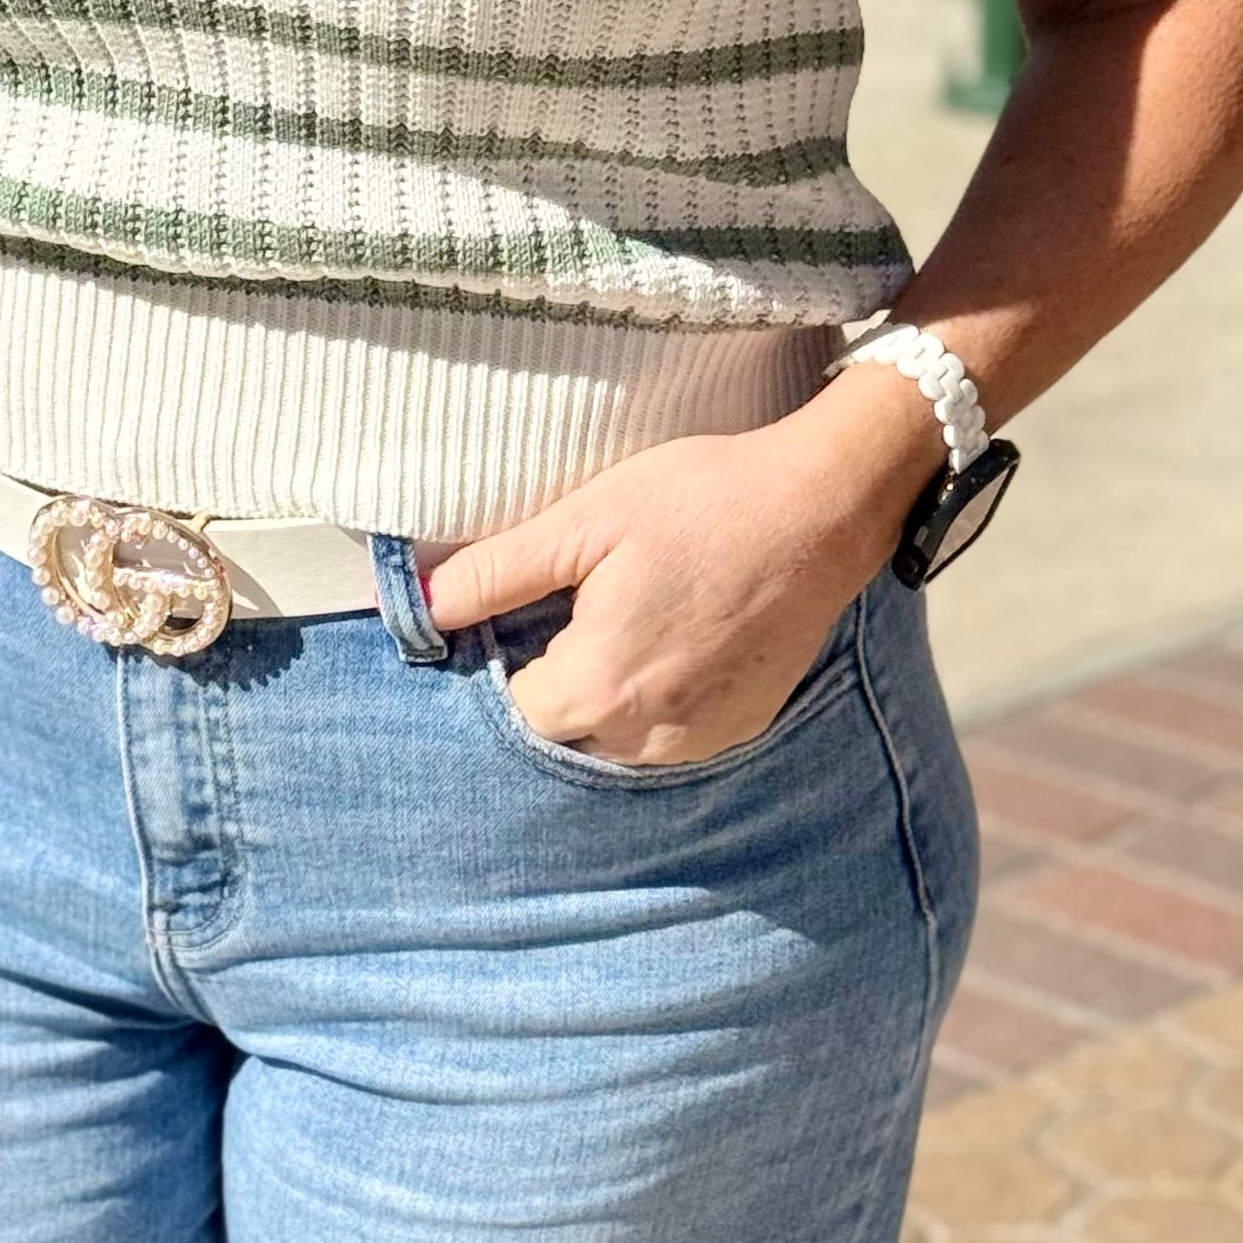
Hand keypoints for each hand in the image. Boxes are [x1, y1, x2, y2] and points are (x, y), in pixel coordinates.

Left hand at [422, 377, 931, 766]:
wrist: (823, 505)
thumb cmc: (701, 501)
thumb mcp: (583, 521)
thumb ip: (496, 572)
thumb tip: (419, 604)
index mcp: (599, 686)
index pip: (515, 710)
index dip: (506, 661)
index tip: (524, 613)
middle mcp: (649, 734)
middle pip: (565, 733)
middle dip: (555, 682)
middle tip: (578, 607)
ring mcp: (703, 736)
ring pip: (618, 742)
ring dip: (606, 697)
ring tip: (627, 618)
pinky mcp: (744, 724)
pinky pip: (673, 734)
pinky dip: (659, 699)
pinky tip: (673, 636)